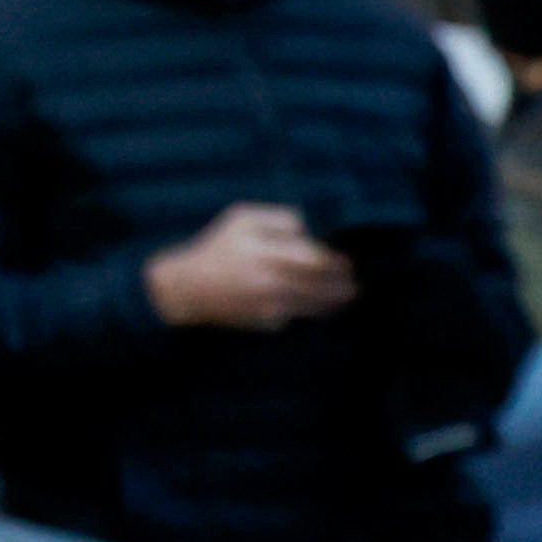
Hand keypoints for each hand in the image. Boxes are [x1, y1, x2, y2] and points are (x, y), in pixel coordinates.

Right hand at [146, 203, 357, 331]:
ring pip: (313, 305)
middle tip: (354, 285)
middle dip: (341, 285)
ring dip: (333, 303)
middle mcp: (269, 279)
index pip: (313, 257)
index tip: (347, 263)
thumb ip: (279, 218)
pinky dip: (306, 313)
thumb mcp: (242, 219)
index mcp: (264, 250)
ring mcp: (268, 304)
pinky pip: (295, 318)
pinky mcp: (265, 322)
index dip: (334, 261)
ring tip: (346, 299)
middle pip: (319, 284)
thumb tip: (308, 232)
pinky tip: (316, 309)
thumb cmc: (217, 248)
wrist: (187, 288)